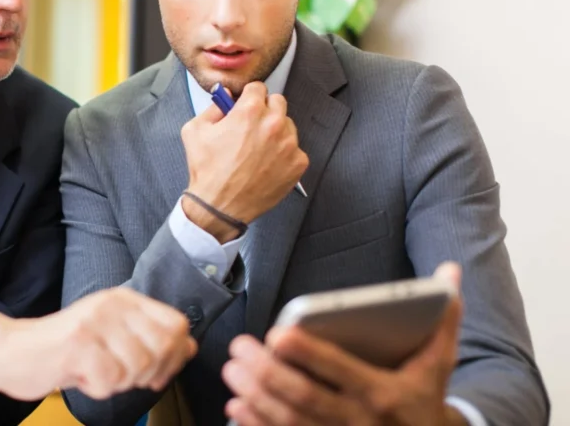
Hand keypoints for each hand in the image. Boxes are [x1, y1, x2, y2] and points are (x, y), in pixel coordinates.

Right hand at [0, 288, 197, 400]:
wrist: (13, 351)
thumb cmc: (64, 348)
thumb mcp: (112, 335)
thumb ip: (150, 338)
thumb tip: (190, 346)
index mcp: (124, 299)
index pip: (176, 324)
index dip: (174, 355)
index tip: (155, 370)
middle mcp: (111, 305)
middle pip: (162, 347)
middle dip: (147, 373)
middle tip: (120, 374)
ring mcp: (94, 323)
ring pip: (138, 366)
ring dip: (119, 382)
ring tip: (96, 372)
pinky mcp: (77, 345)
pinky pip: (110, 380)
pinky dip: (97, 389)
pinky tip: (81, 377)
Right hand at [181, 82, 307, 242]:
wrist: (219, 206)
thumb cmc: (207, 172)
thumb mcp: (195, 131)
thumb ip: (212, 108)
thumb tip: (224, 99)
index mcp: (250, 112)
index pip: (258, 87)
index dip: (248, 96)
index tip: (246, 103)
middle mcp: (273, 124)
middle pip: (278, 102)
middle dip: (265, 110)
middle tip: (252, 125)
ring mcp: (288, 145)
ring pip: (288, 126)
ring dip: (276, 132)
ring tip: (258, 149)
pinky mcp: (297, 163)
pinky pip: (295, 149)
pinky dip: (283, 154)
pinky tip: (266, 163)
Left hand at [223, 263, 466, 425]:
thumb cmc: (423, 397)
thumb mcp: (437, 362)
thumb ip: (442, 318)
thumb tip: (451, 271)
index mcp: (384, 394)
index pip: (340, 371)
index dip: (308, 354)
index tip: (277, 334)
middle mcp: (359, 422)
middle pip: (305, 398)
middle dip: (267, 373)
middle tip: (239, 348)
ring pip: (289, 421)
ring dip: (255, 396)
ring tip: (232, 370)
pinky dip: (256, 424)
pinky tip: (237, 405)